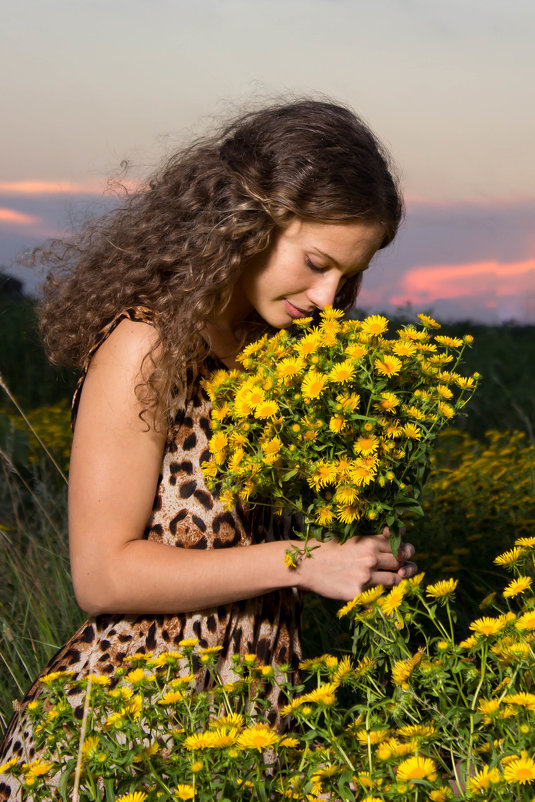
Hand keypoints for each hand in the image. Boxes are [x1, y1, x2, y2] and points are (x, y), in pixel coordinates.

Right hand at [294, 528, 416, 600]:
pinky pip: (378, 594)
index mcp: (369, 542)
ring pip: (395, 580)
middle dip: (406, 565)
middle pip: (401, 562)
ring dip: (395, 579)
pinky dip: (378, 592)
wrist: (306, 565)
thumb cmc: (327, 549)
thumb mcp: (351, 537)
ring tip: (391, 579)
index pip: (399, 545)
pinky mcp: (359, 593)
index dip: (404, 550)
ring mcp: (366, 577)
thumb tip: (397, 533)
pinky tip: (373, 589)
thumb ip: (373, 539)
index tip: (403, 553)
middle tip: (403, 568)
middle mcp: (370, 558)